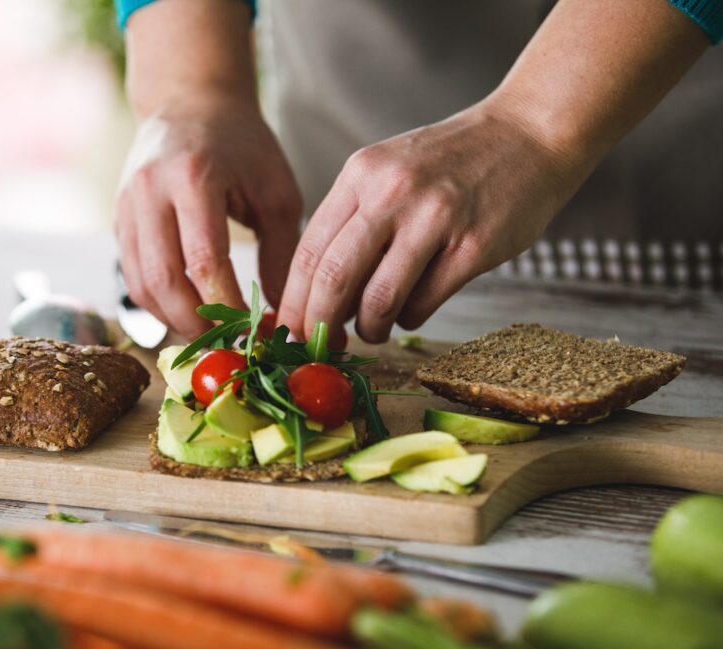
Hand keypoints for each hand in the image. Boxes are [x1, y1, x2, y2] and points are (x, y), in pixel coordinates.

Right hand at [115, 98, 301, 337]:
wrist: (189, 103)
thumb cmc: (243, 146)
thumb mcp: (277, 191)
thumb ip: (282, 254)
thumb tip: (285, 317)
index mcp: (194, 177)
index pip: (203, 261)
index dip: (227, 306)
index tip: (254, 331)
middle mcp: (150, 192)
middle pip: (163, 280)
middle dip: (197, 323)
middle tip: (229, 344)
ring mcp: (126, 206)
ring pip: (140, 285)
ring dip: (174, 320)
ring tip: (211, 333)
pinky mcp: (118, 220)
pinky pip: (132, 276)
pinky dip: (159, 304)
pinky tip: (189, 313)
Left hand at [278, 99, 579, 343]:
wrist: (529, 133)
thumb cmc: (452, 162)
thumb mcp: (388, 172)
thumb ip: (353, 222)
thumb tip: (319, 294)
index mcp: (362, 175)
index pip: (309, 250)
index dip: (294, 301)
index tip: (289, 330)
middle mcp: (392, 193)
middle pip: (334, 278)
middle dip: (320, 324)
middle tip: (321, 345)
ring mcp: (435, 219)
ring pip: (378, 299)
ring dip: (369, 328)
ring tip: (372, 330)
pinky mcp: (474, 246)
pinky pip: (423, 303)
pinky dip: (409, 318)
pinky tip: (411, 311)